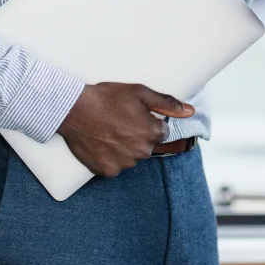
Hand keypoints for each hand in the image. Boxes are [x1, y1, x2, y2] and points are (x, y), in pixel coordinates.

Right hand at [57, 82, 194, 177]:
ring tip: (109, 131)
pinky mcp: (106, 171)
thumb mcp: (140, 93)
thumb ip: (167, 104)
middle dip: (138, 136)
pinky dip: (111, 157)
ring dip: (125, 148)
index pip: (162, 132)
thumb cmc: (107, 97)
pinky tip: (102, 143)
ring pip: (132, 157)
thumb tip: (190, 111)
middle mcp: (141, 151)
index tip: (135, 116)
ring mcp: (124, 163)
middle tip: (120, 121)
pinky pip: (115, 166)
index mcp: (152, 133)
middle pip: (147, 146)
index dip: (149, 123)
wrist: (74, 110)